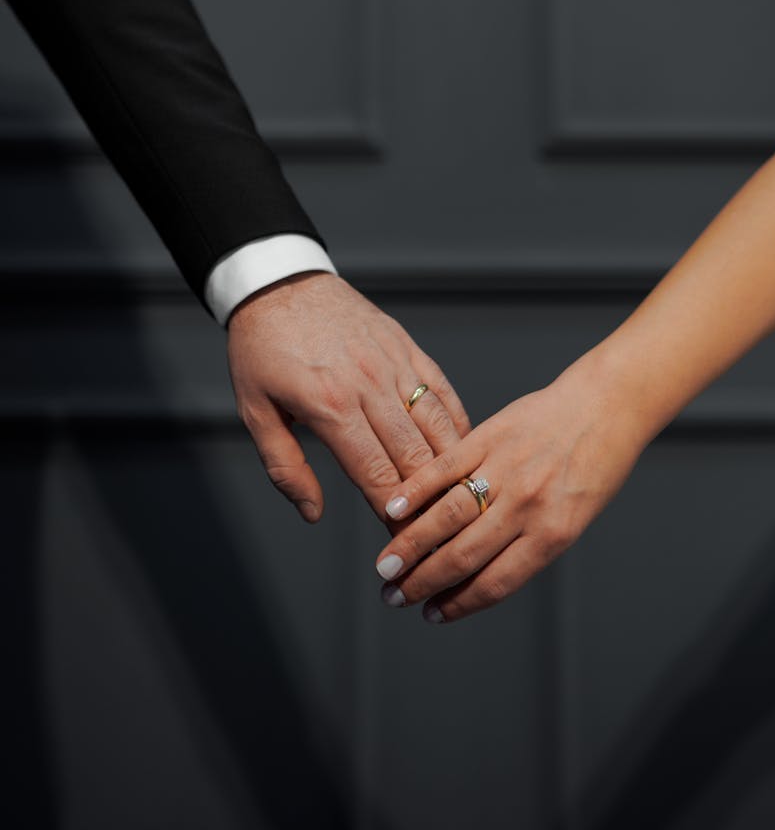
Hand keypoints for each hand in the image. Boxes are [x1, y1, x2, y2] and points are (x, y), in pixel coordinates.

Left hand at [227, 272, 469, 521]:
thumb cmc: (262, 350)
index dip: (394, 517)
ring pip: (439, 427)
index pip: (376, 476)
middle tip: (439, 537)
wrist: (280, 283)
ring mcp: (394, 364)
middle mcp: (370, 386)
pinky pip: (443, 392)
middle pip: (415, 459)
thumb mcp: (254, 411)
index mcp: (330, 407)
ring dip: (452, 469)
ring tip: (459, 503)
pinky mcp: (408, 348)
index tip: (405, 547)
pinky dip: (458, 425)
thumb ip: (284, 466)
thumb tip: (313, 513)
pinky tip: (464, 453)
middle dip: (429, 504)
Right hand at [373, 347, 645, 621]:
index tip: (429, 615)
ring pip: (447, 516)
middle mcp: (528, 506)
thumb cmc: (595, 465)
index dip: (456, 604)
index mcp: (553, 534)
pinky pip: (445, 468)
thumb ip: (530, 542)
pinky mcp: (490, 437)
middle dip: (422, 582)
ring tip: (385, 566)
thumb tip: (478, 573)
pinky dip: (416, 491)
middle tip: (392, 596)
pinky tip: (393, 510)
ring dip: (410, 545)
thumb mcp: (574, 516)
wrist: (605, 405)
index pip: (494, 582)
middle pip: (463, 555)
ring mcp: (506, 470)